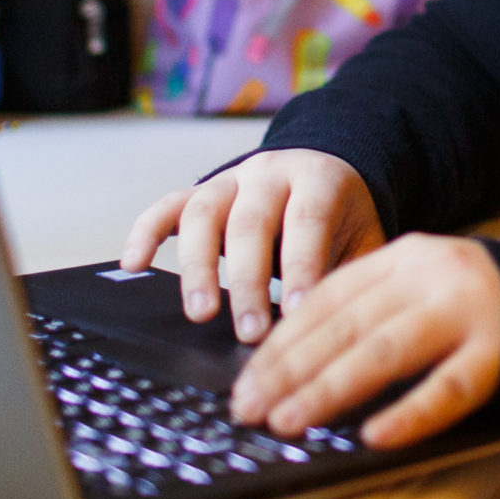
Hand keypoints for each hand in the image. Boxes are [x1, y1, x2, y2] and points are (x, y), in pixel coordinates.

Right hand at [119, 148, 385, 342]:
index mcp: (319, 180)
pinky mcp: (202, 192)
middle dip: (248, 281)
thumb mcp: (365, 236)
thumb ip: (354, 272)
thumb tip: (348, 326)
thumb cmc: (345, 216)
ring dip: (198, 265)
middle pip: (251, 222)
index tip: (296, 314)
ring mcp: (231, 180)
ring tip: (200, 315)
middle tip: (250, 332)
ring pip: (204, 212)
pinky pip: (167, 206)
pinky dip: (146, 231)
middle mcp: (270, 173)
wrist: (327, 166)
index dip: (300, 267)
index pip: (307, 222)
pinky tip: (134, 263)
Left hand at [227, 233, 499, 449]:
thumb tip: (295, 364)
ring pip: (385, 351)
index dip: (282, 341)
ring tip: (289, 420)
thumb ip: (376, 310)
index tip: (246, 379)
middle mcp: (436, 276)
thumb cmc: (489, 311)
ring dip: (328, 389)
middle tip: (249, 408)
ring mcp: (471, 312)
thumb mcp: (428, 289)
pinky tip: (375, 435)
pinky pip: (448, 387)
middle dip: (289, 369)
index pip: (329, 298)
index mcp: (410, 256)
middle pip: (347, 324)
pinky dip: (408, 413)